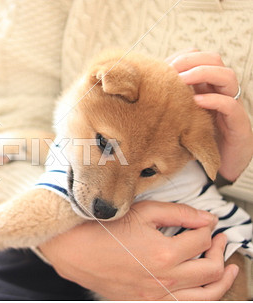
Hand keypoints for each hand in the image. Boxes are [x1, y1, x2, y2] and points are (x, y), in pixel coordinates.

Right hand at [39, 201, 238, 299]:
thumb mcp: (142, 212)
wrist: (74, 249)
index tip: (207, 222)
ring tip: (228, 269)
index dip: (208, 227)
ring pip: (205, 296)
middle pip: (211, 269)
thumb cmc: (103, 229)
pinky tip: (201, 289)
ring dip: (222, 281)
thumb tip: (205, 219)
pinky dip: (200, 300)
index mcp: (165, 253)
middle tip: (220, 240)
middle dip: (221, 251)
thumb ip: (179, 213)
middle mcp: (164, 279)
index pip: (202, 239)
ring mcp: (155, 295)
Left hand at [167, 49, 252, 180]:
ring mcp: (231, 105)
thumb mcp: (177, 117)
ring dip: (202, 73)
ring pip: (227, 76)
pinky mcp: (238, 124)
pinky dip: (214, 99)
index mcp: (206, 86)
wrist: (218, 168)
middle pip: (214, 59)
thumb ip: (168, 102)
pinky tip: (196, 101)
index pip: (200, 58)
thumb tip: (140, 90)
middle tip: (171, 70)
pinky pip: (230, 105)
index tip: (164, 65)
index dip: (184, 57)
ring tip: (181, 81)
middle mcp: (220, 91)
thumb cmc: (195, 140)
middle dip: (192, 60)